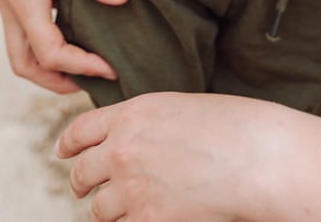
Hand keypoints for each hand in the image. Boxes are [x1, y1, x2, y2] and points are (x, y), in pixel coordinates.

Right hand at [0, 0, 129, 93]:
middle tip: (92, 80)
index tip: (111, 68)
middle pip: (24, 64)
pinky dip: (42, 43)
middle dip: (56, 80)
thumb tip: (122, 0)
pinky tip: (69, 30)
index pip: (50, 52)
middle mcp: (10, 5)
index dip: (81, 66)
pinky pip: (21, 30)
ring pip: (19, 50)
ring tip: (82, 64)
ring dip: (46, 65)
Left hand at [56, 92, 286, 220]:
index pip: (80, 131)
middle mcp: (122, 149)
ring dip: (110, 210)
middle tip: (87, 189)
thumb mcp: (176, 108)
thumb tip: (126, 140)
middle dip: (82, 183)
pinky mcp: (148, 220)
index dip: (68, 145)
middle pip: (81, 174)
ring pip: (99, 209)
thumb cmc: (229, 126)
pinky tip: (149, 217)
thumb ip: (144, 124)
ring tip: (129, 206)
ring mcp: (132, 188)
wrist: (255, 156)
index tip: (64, 153)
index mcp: (131, 114)